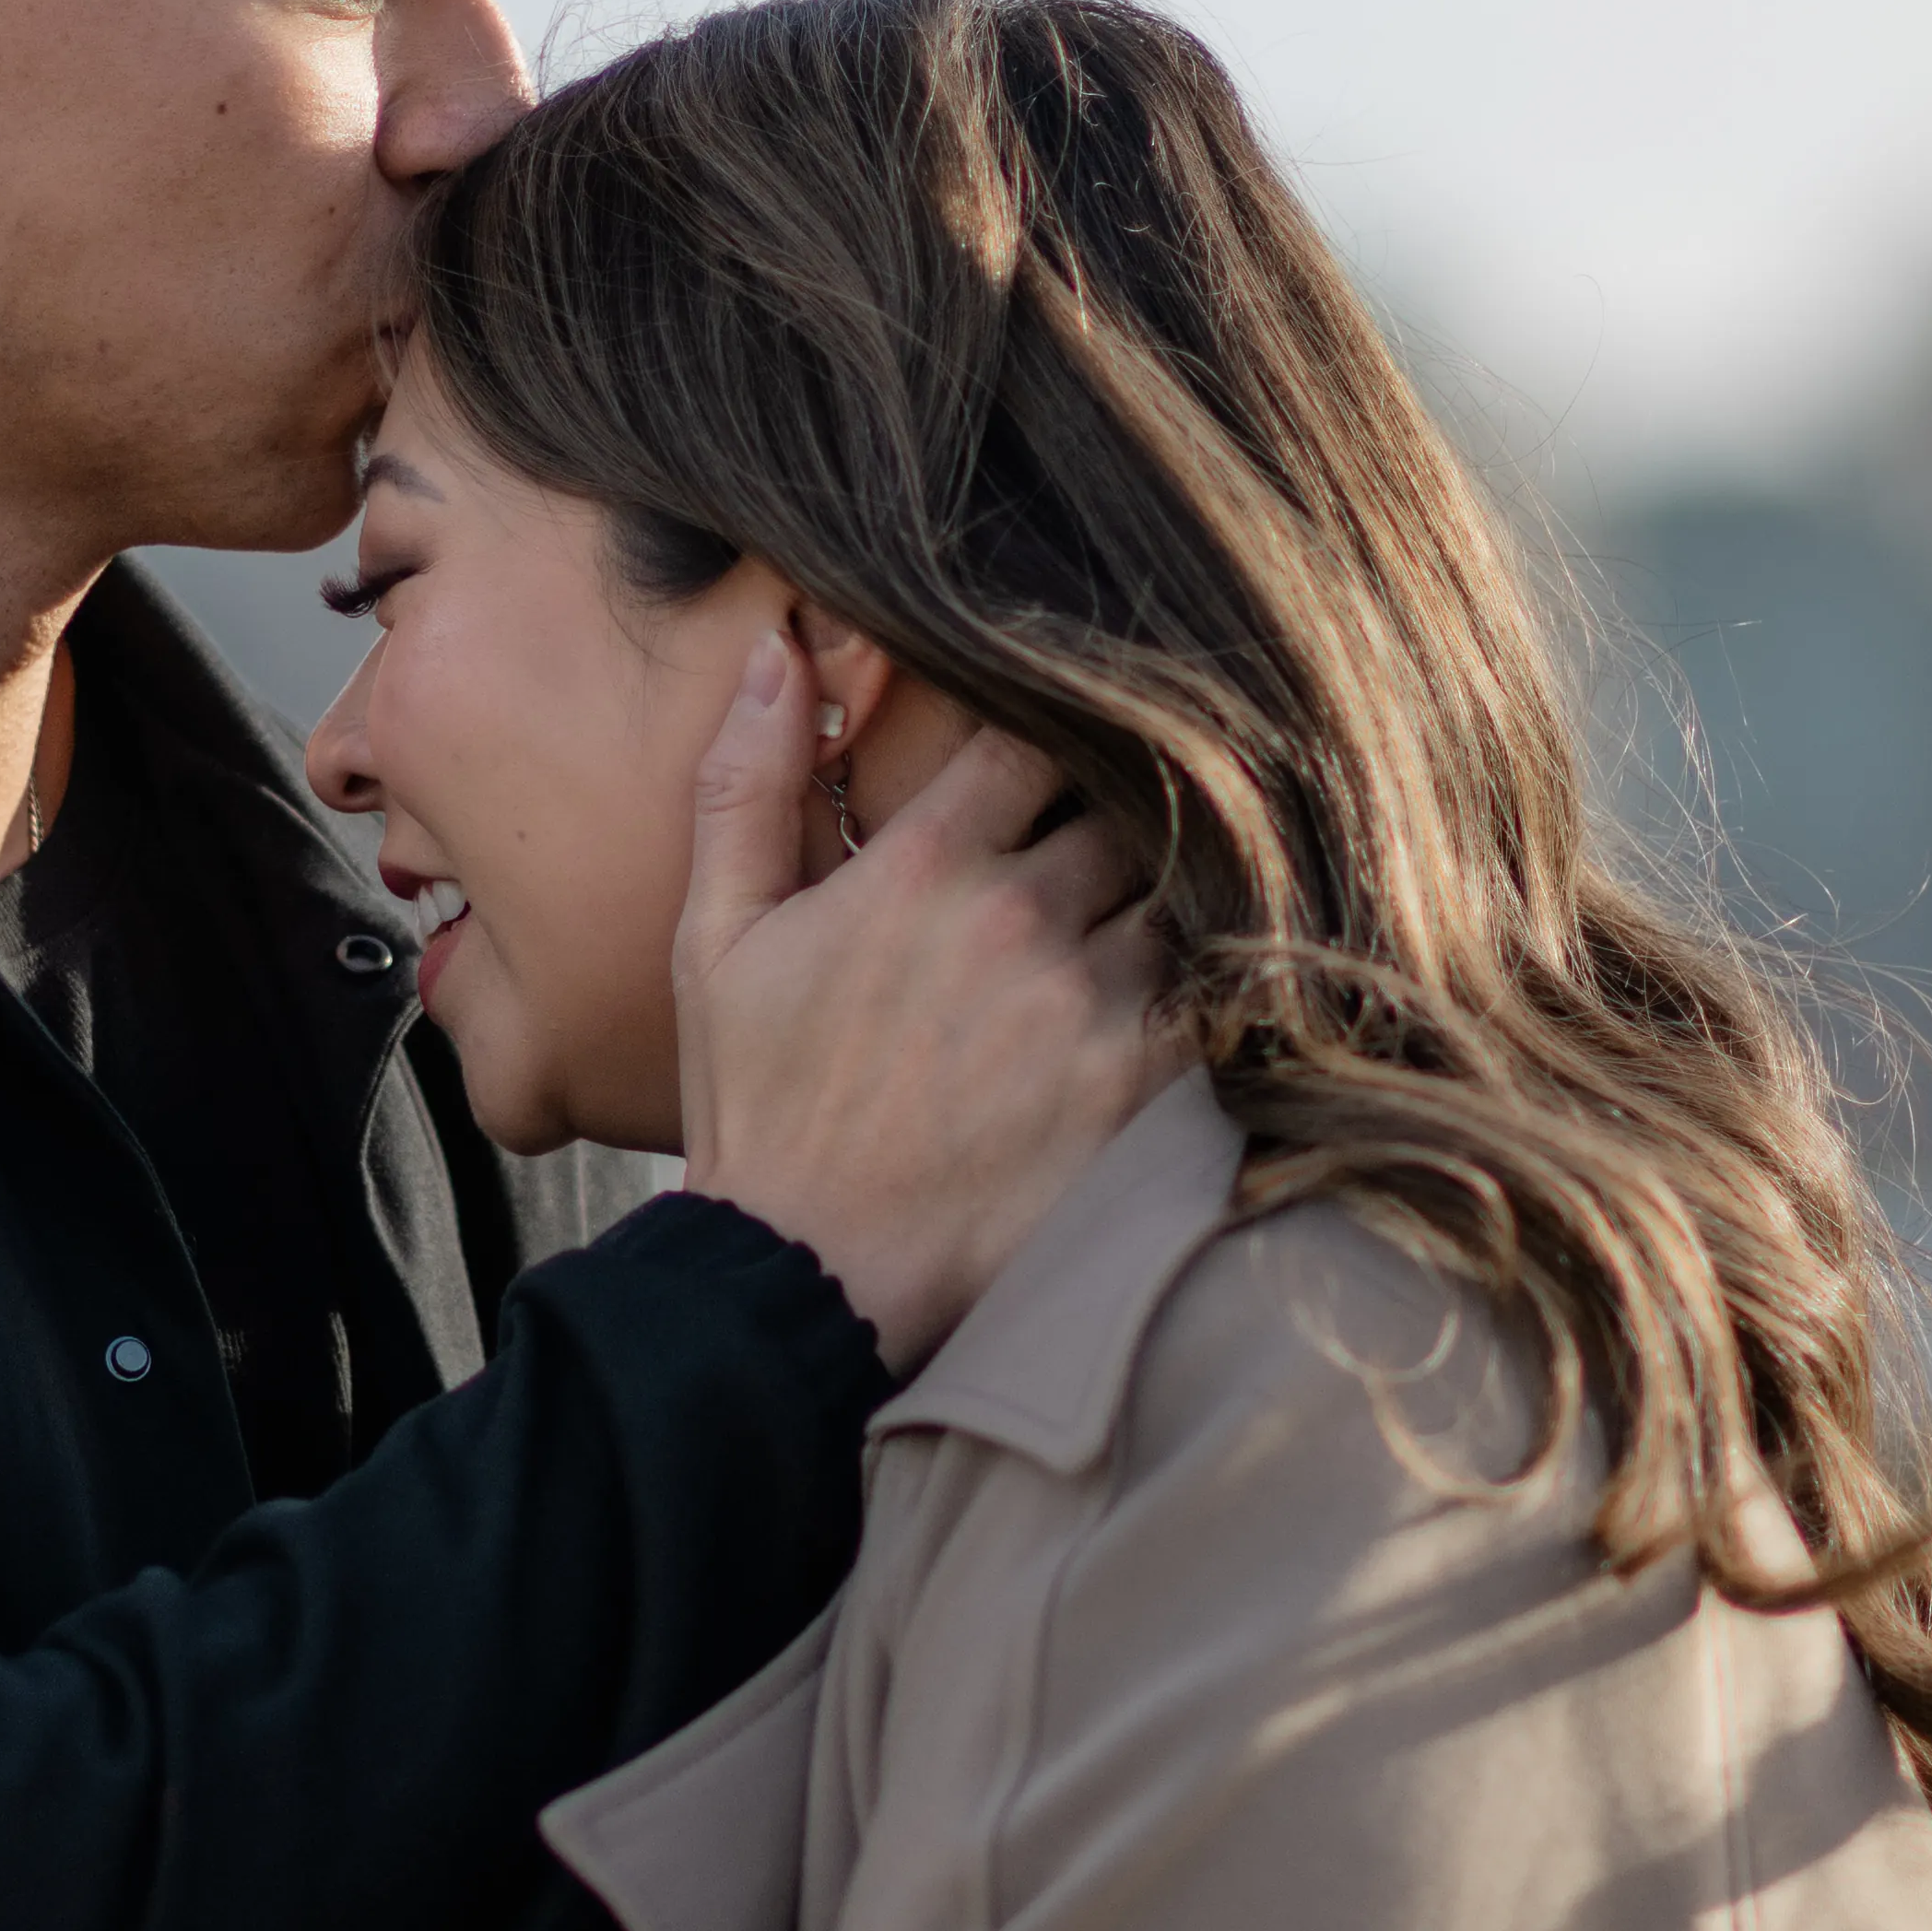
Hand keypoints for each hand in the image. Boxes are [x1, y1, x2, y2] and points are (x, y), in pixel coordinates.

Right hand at [673, 632, 1171, 1368]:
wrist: (808, 1281)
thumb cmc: (759, 1111)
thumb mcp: (715, 940)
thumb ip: (747, 785)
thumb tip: (782, 649)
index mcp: (921, 865)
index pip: (1038, 730)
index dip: (1063, 724)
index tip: (1070, 740)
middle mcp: (1017, 918)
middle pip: (1127, 806)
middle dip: (1122, 814)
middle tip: (1116, 836)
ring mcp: (1088, 1004)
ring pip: (1180, 893)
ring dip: (1168, 897)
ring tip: (1147, 919)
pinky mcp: (1141, 1088)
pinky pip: (1216, 995)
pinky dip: (1212, 983)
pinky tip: (1192, 991)